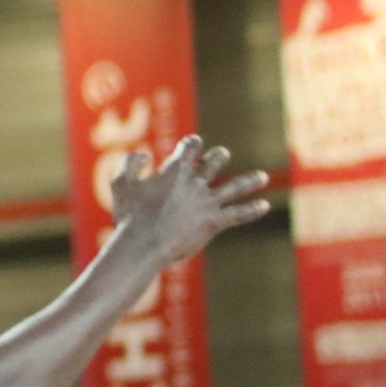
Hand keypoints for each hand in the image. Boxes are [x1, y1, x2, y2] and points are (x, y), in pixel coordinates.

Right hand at [108, 136, 269, 268]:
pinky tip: (264, 206)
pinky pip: (238, 214)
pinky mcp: (214, 222)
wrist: (145, 244)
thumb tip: (146, 155)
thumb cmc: (130, 215)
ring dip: (249, 181)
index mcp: (174, 171)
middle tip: (221, 155)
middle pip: (214, 162)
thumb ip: (131, 163)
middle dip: (218, 157)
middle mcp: (195, 183)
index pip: (189, 147)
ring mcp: (207, 202)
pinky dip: (251, 210)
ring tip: (262, 177)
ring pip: (234, 187)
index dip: (192, 143)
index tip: (193, 142)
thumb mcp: (121, 184)